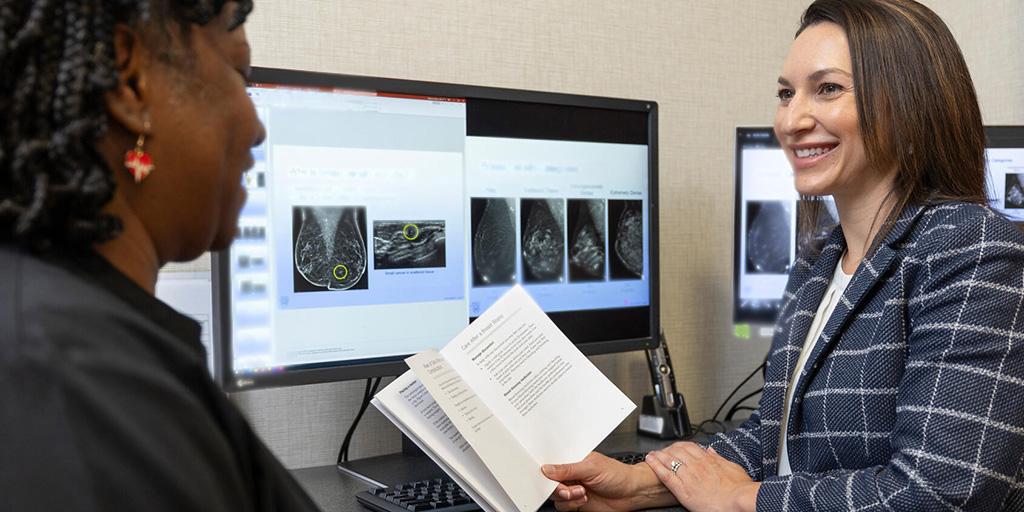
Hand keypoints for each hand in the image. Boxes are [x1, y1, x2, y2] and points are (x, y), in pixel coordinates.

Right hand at [542, 452, 674, 510]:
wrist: (632, 494)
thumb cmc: (618, 475)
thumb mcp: (591, 467)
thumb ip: (568, 469)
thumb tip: (547, 469)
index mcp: (573, 460)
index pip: (552, 463)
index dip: (546, 469)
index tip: (545, 475)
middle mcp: (571, 474)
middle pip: (550, 481)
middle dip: (556, 486)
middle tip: (567, 487)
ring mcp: (573, 489)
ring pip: (555, 495)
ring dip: (567, 496)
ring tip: (582, 492)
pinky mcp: (576, 502)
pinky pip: (562, 506)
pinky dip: (571, 504)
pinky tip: (583, 499)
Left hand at [645, 443, 759, 511]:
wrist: (739, 500)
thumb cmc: (739, 488)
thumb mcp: (733, 467)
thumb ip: (719, 458)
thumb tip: (712, 450)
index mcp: (708, 460)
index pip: (690, 447)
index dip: (681, 446)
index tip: (676, 446)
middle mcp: (696, 465)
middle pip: (677, 451)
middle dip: (668, 449)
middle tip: (661, 449)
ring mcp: (688, 475)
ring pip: (669, 460)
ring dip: (659, 455)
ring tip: (651, 453)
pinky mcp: (683, 489)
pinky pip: (665, 474)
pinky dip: (656, 466)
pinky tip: (650, 461)